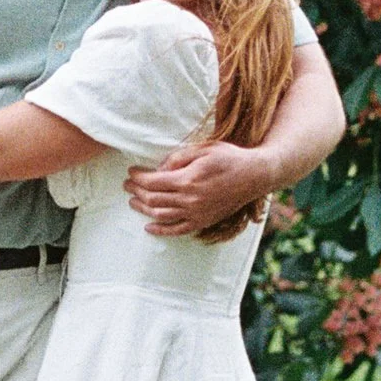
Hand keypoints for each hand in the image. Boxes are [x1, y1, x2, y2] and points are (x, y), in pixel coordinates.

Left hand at [125, 139, 267, 237]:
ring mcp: (197, 213)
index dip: (138, 177)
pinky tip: (149, 227)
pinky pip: (178, 230)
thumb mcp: (203, 149)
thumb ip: (178, 158)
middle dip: (136, 191)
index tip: (131, 171)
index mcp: (188, 179)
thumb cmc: (229, 158)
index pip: (153, 181)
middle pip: (153, 199)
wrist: (254, 176)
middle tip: (127, 185)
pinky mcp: (203, 221)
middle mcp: (190, 199)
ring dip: (143, 209)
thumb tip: (158, 168)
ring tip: (132, 201)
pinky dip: (161, 230)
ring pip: (161, 215)